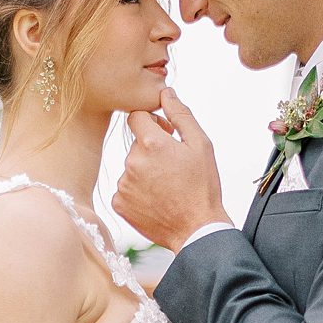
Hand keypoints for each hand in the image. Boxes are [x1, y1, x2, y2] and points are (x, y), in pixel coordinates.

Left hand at [114, 88, 227, 253]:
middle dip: (152, 150)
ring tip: (167, 187)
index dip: (152, 123)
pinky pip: (125, 189)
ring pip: (131, 167)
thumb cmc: (203, 186)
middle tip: (173, 168)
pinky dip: (138, 192)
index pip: (136, 117)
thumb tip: (166, 92)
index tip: (165, 135)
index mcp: (151, 143)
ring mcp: (123, 184)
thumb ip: (180, 115)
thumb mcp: (200, 145)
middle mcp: (132, 162)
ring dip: (145, 172)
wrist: (197, 230)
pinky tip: (157, 200)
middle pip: (136, 144)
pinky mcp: (119, 203)